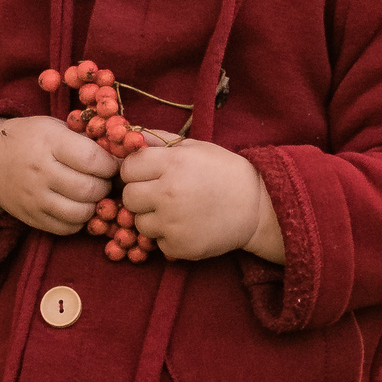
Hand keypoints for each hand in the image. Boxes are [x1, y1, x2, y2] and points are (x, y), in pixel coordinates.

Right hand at [0, 117, 119, 234]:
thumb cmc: (32, 139)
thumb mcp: (56, 127)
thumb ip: (87, 140)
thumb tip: (127, 154)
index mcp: (49, 142)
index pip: (93, 160)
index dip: (111, 165)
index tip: (113, 163)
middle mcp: (41, 171)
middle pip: (89, 189)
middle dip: (105, 186)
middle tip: (104, 180)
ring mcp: (35, 198)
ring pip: (81, 213)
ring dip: (95, 206)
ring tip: (92, 194)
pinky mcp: (32, 218)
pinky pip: (67, 228)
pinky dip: (79, 220)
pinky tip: (78, 206)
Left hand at [121, 137, 284, 262]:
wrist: (256, 207)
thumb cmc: (223, 171)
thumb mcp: (194, 147)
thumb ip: (158, 141)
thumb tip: (125, 136)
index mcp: (172, 163)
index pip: (128, 168)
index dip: (135, 171)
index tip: (148, 174)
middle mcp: (169, 193)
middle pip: (128, 197)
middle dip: (139, 195)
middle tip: (159, 195)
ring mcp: (173, 222)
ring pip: (139, 222)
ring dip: (152, 218)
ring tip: (176, 212)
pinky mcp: (180, 246)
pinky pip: (156, 242)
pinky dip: (167, 237)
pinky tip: (186, 227)